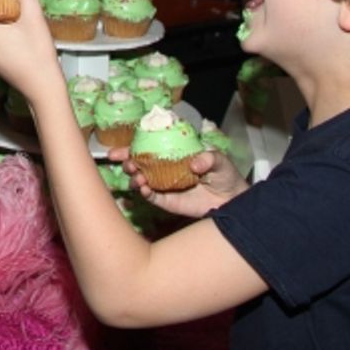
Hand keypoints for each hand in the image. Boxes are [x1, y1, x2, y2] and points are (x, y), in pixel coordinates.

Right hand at [106, 145, 248, 217]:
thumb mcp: (219, 160)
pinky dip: (146, 194)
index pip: (147, 146)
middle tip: (127, 164)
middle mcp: (164, 168)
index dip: (129, 147)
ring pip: (142, 181)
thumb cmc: (225, 174)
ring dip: (135, 178)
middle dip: (127, 162)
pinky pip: (153, 198)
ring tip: (137, 178)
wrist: (233, 200)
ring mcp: (165, 185)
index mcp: (172, 152)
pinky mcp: (169, 202)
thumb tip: (194, 164)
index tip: (116, 150)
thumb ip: (208, 158)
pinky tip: (144, 189)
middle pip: (139, 163)